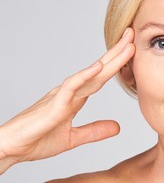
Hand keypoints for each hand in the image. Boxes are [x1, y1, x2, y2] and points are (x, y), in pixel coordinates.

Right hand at [0, 28, 134, 172]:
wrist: (11, 149)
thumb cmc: (36, 140)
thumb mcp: (73, 138)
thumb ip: (95, 131)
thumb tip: (117, 127)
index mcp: (76, 97)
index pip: (101, 77)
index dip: (117, 63)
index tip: (133, 50)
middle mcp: (70, 91)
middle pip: (99, 69)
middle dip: (118, 52)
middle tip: (133, 34)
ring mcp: (62, 96)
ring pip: (90, 74)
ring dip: (110, 59)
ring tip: (126, 44)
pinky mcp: (53, 105)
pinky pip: (70, 87)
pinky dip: (85, 76)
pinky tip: (99, 67)